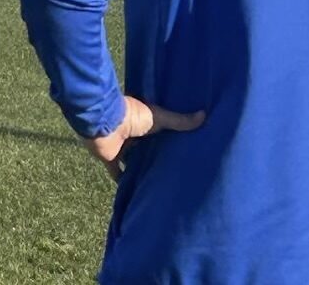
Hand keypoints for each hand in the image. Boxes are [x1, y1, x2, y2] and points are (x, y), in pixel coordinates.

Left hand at [87, 96, 204, 181]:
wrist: (104, 122)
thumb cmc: (131, 115)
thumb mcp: (159, 117)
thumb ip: (179, 121)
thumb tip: (204, 116)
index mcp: (142, 122)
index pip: (156, 133)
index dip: (166, 140)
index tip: (180, 150)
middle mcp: (131, 135)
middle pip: (145, 148)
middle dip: (154, 157)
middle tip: (172, 171)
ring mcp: (120, 147)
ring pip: (132, 160)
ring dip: (140, 169)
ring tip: (158, 183)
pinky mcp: (110, 158)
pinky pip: (117, 173)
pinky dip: (123, 181)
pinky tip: (135, 192)